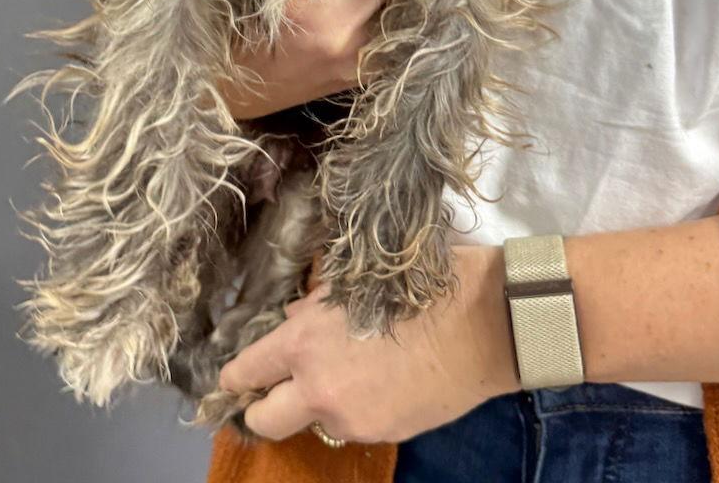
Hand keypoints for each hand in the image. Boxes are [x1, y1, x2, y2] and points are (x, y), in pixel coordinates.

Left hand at [217, 245, 519, 443]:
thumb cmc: (417, 286)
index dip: (238, 373)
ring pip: (312, 420)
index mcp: (303, 342)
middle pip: (261, 419)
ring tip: (353, 370)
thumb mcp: (355, 284)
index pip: (245, 371)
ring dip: (319, 401)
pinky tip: (384, 379)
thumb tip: (293, 321)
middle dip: (261, 406)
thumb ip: (314, 309)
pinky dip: (356, 406)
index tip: (241, 373)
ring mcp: (348, 418)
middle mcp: (316, 387)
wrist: (481, 323)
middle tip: (278, 388)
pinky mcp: (380, 433)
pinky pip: (351, 423)